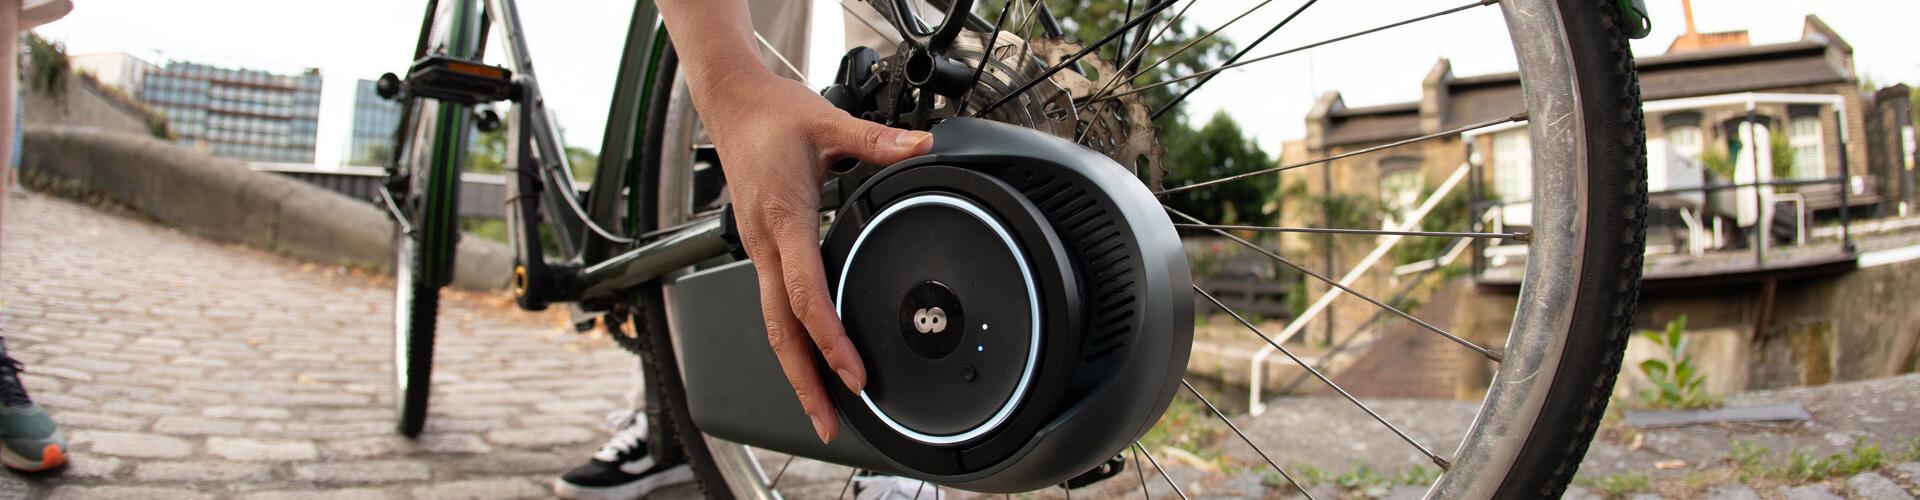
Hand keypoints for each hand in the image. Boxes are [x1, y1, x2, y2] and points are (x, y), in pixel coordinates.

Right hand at [694, 71, 933, 442]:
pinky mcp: (762, 248)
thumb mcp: (829, 122)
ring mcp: (759, 249)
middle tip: (827, 423)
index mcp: (784, 220)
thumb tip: (921, 147)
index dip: (828, 339)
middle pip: (780, 330)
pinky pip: (774, 305)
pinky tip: (810, 357)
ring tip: (821, 408)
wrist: (732, 104)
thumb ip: (877, 141)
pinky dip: (792, 340)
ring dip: (796, 369)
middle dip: (803, 381)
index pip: (804, 294)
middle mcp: (765, 244)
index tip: (853, 373)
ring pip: (773, 324)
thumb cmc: (773, 115)